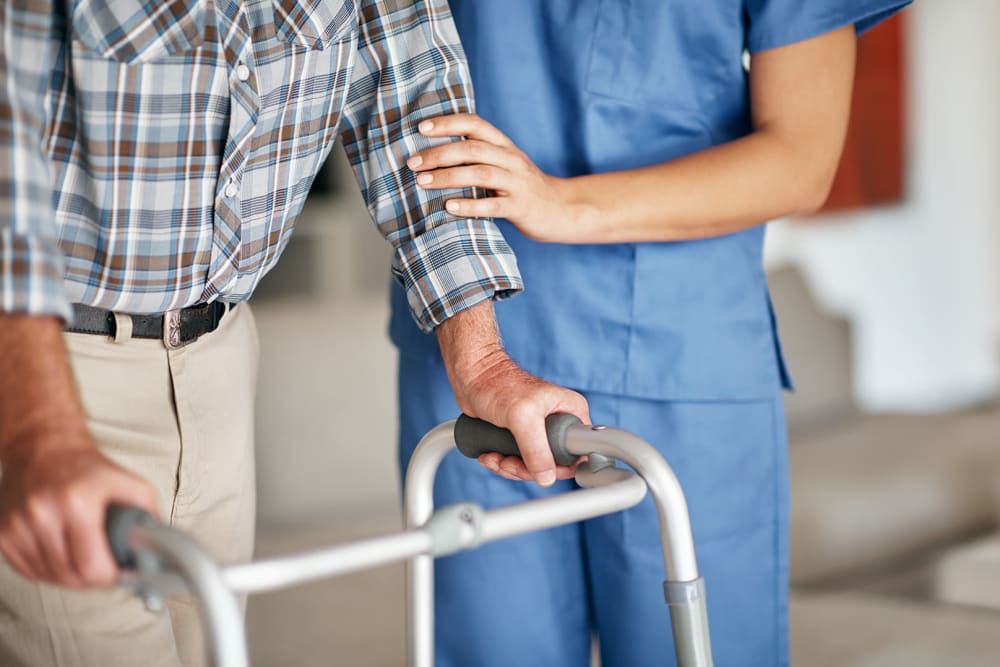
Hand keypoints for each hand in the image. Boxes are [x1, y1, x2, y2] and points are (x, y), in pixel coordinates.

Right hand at [0, 438, 157, 587]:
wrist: (43, 448)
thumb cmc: (86, 468)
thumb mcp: (128, 483)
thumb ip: (147, 515)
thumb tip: (157, 549)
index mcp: (76, 502)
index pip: (91, 566)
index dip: (110, 577)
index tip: (120, 574)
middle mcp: (42, 514)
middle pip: (69, 576)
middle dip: (93, 578)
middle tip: (106, 567)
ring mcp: (17, 525)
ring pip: (49, 577)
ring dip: (70, 576)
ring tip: (85, 557)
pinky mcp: (2, 533)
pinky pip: (29, 571)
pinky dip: (49, 570)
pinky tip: (63, 555)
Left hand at [407, 113, 579, 242]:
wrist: (561, 209)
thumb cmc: (522, 187)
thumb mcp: (503, 164)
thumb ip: (477, 156)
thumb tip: (434, 152)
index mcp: (504, 145)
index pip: (475, 125)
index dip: (448, 123)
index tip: (421, 128)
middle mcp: (511, 159)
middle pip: (472, 148)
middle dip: (439, 153)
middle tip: (412, 162)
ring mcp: (517, 183)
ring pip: (480, 173)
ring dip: (448, 176)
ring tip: (422, 182)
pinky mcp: (520, 207)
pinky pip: (493, 205)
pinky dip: (469, 205)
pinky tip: (449, 207)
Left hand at [435, 301, 589, 484]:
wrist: (471, 377)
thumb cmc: (497, 384)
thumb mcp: (522, 417)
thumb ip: (536, 448)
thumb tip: (546, 477)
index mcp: (571, 412)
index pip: (579, 452)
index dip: (561, 467)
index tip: (538, 468)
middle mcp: (559, 422)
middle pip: (554, 465)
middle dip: (527, 470)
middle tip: (509, 462)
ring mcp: (539, 432)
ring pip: (533, 467)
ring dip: (510, 469)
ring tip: (495, 458)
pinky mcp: (521, 437)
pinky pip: (518, 463)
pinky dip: (502, 464)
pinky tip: (490, 455)